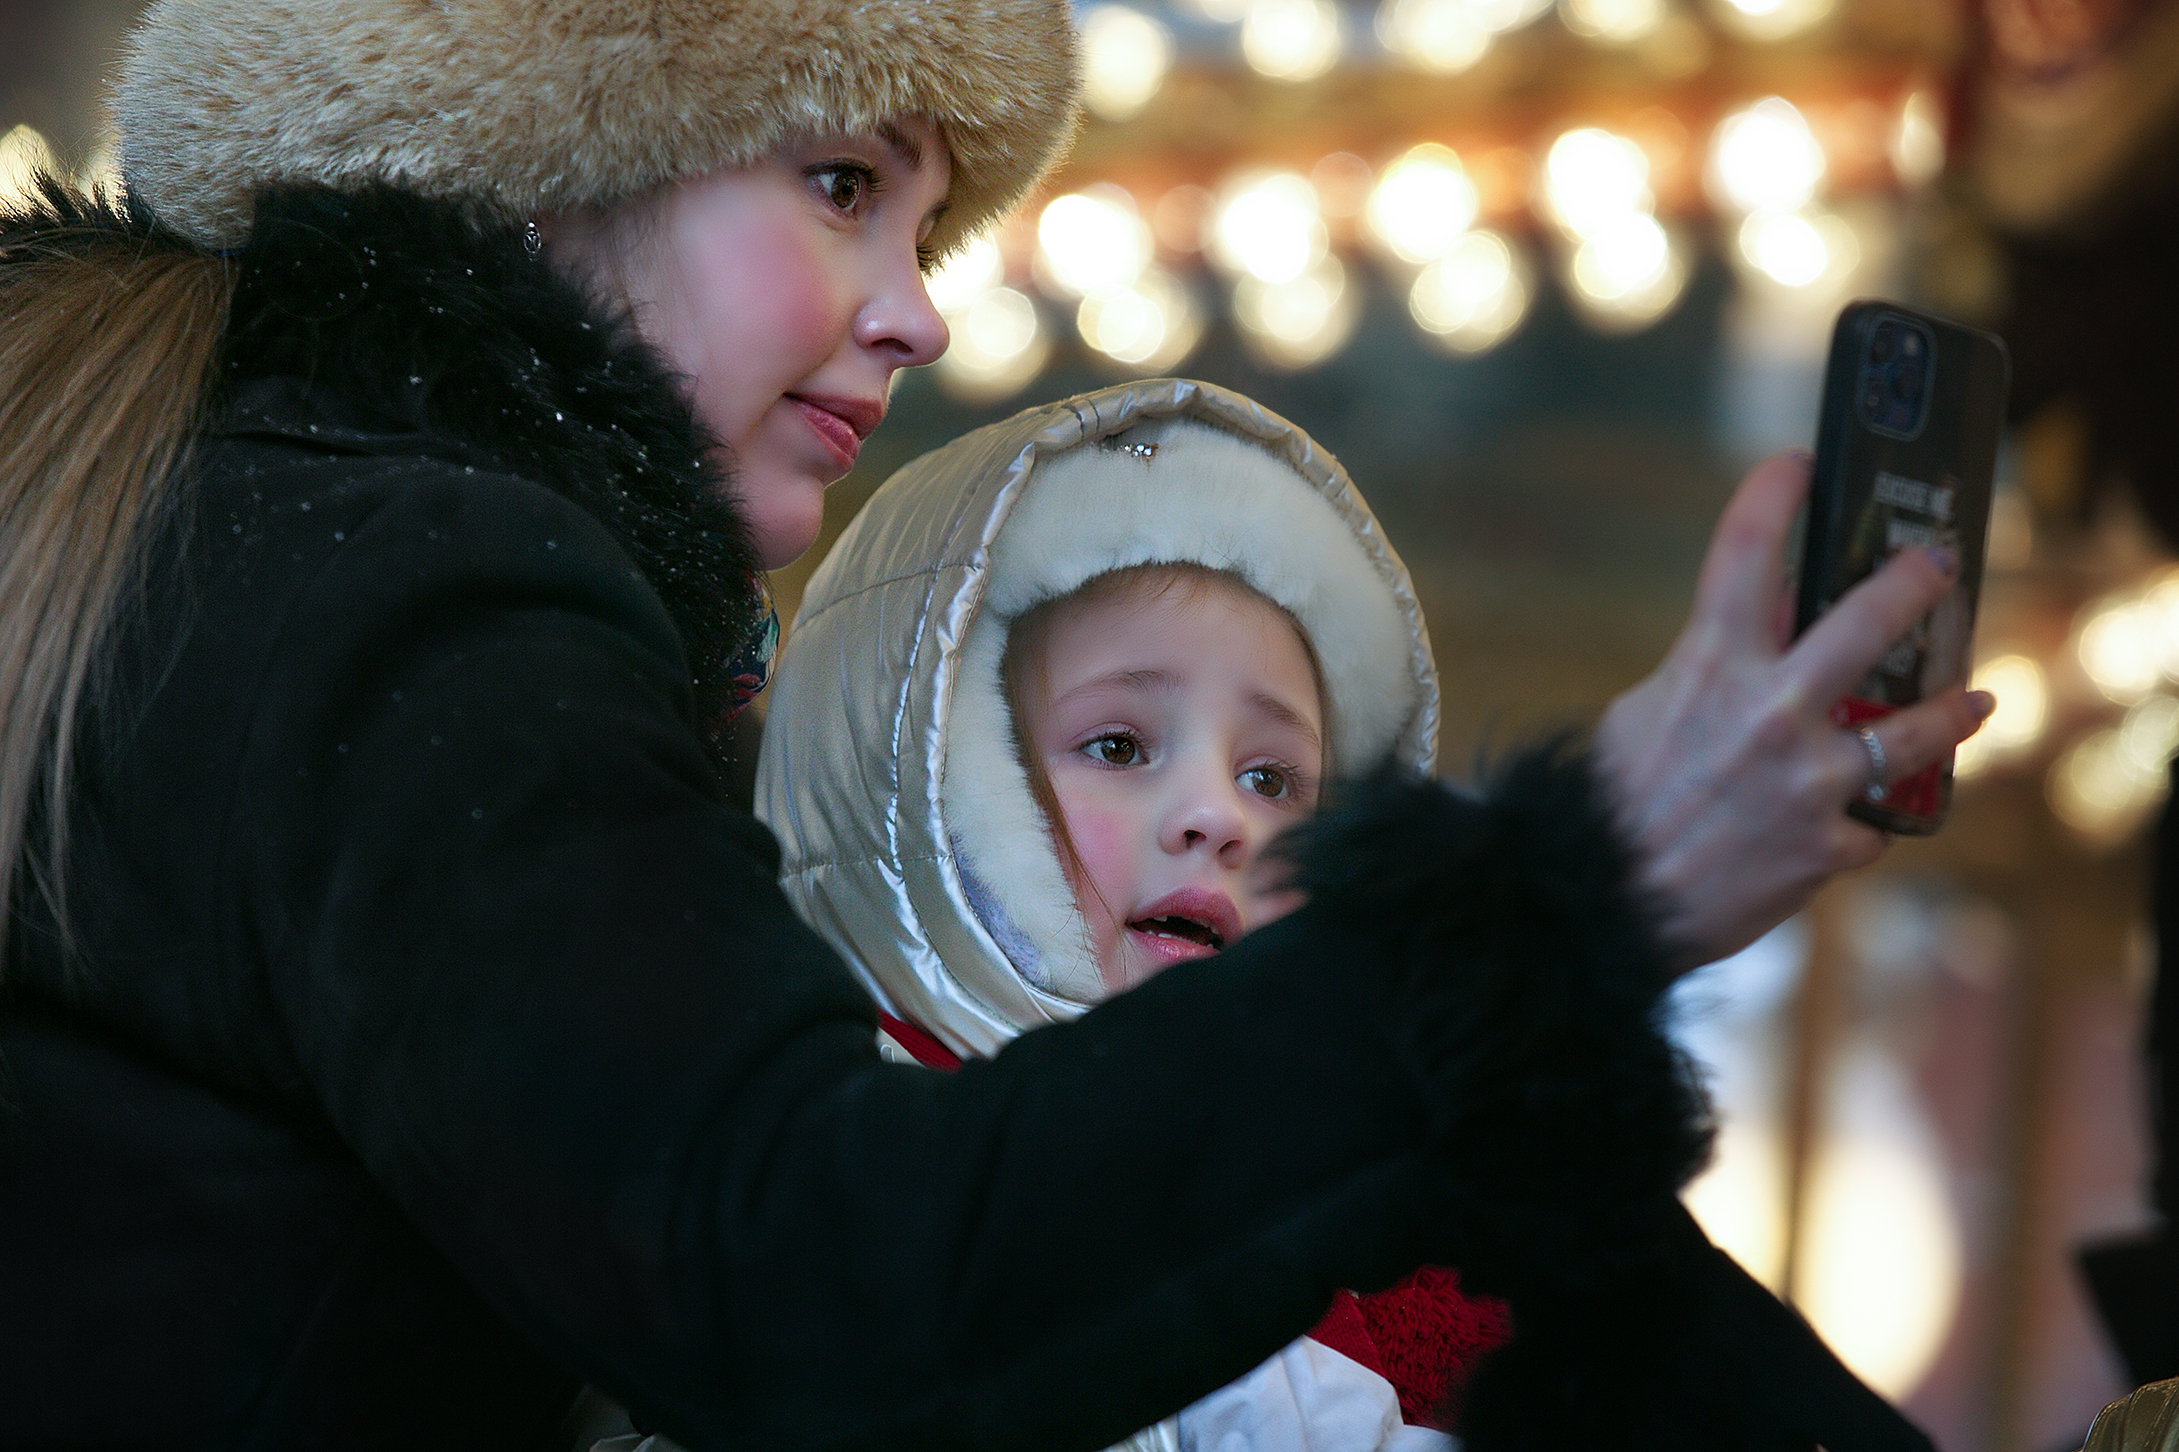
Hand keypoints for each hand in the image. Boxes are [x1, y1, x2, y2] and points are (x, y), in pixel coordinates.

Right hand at [1593, 452, 1994, 973]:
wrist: (1604, 902)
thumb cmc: (1613, 803)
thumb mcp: (1646, 711)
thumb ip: (1709, 666)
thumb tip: (1767, 622)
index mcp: (1710, 667)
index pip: (1747, 550)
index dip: (1776, 492)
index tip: (1796, 465)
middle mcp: (1770, 712)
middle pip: (1870, 620)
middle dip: (1916, 582)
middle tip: (1939, 567)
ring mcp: (1808, 780)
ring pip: (1915, 730)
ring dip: (1951, 712)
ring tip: (1973, 701)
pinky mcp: (1827, 844)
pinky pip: (1869, 822)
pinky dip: (1859, 820)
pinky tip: (1854, 820)